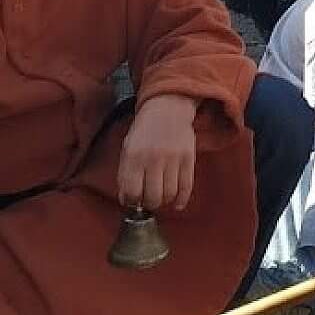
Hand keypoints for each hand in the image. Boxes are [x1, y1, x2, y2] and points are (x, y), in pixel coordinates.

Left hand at [118, 95, 197, 210]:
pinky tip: (177, 205)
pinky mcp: (189, 158)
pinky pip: (186, 186)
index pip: (132, 190)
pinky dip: (182, 199)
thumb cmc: (144, 131)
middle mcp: (153, 158)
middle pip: (152, 196)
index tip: (133, 202)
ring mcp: (173, 158)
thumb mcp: (128, 148)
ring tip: (160, 198)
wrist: (168, 109)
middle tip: (147, 202)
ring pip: (169, 193)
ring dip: (164, 201)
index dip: (131, 201)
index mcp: (134, 155)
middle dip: (148, 204)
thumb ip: (125, 173)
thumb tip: (126, 200)